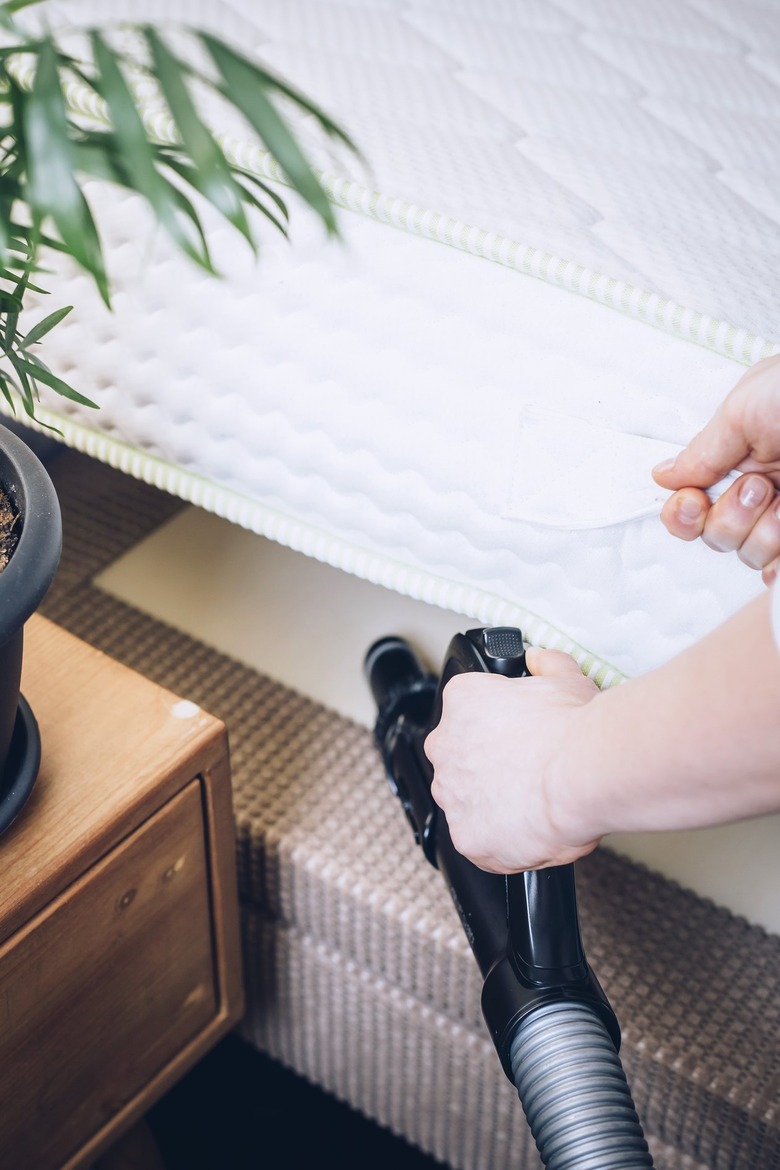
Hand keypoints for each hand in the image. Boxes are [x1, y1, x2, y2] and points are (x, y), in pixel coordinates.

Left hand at [424, 647, 601, 872]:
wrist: (582, 774)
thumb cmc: (573, 727)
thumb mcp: (565, 677)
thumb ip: (546, 664)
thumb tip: (540, 660)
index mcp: (462, 701)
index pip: (469, 712)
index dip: (500, 725)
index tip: (522, 736)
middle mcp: (445, 745)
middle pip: (462, 757)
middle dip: (492, 765)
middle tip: (530, 771)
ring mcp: (452, 793)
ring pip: (468, 801)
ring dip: (494, 803)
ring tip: (535, 804)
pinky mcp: (465, 836)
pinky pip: (480, 842)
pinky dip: (503, 842)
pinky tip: (531, 831)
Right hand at [652, 354, 779, 583]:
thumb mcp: (745, 409)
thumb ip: (702, 450)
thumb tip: (663, 474)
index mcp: (740, 462)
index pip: (690, 507)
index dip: (682, 515)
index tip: (691, 502)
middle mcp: (762, 492)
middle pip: (716, 537)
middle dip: (730, 517)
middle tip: (760, 486)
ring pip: (750, 554)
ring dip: (764, 532)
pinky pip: (778, 572)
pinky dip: (777, 566)